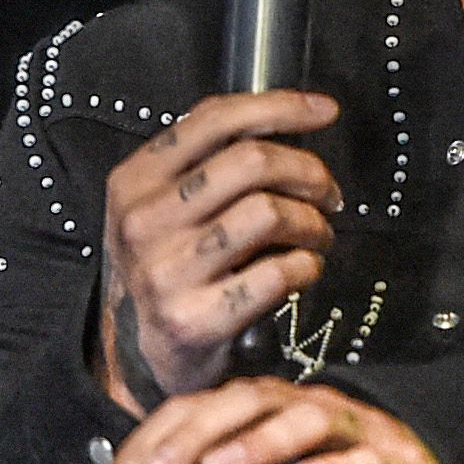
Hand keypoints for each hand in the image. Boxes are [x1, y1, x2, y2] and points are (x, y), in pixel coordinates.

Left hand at [88, 376, 449, 463]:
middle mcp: (296, 406)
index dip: (142, 450)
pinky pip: (364, 459)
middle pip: (237, 405)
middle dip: (190, 439)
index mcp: (256, 410)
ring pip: (300, 421)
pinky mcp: (391, 459)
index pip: (188, 413)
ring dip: (258, 443)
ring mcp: (346, 428)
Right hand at [94, 90, 342, 408]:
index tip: (325, 111)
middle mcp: (143, 222)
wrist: (140, 356)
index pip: (214, 120)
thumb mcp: (162, 205)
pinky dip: (307, 267)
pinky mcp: (194, 321)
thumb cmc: (167, 265)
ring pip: (269, 213)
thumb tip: (283, 117)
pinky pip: (278, 274)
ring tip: (318, 236)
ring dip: (312, 222)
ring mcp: (166, 272)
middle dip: (308, 172)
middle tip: (328, 193)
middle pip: (251, 162)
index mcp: (134, 181)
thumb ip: (205, 159)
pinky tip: (305, 270)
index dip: (281, 107)